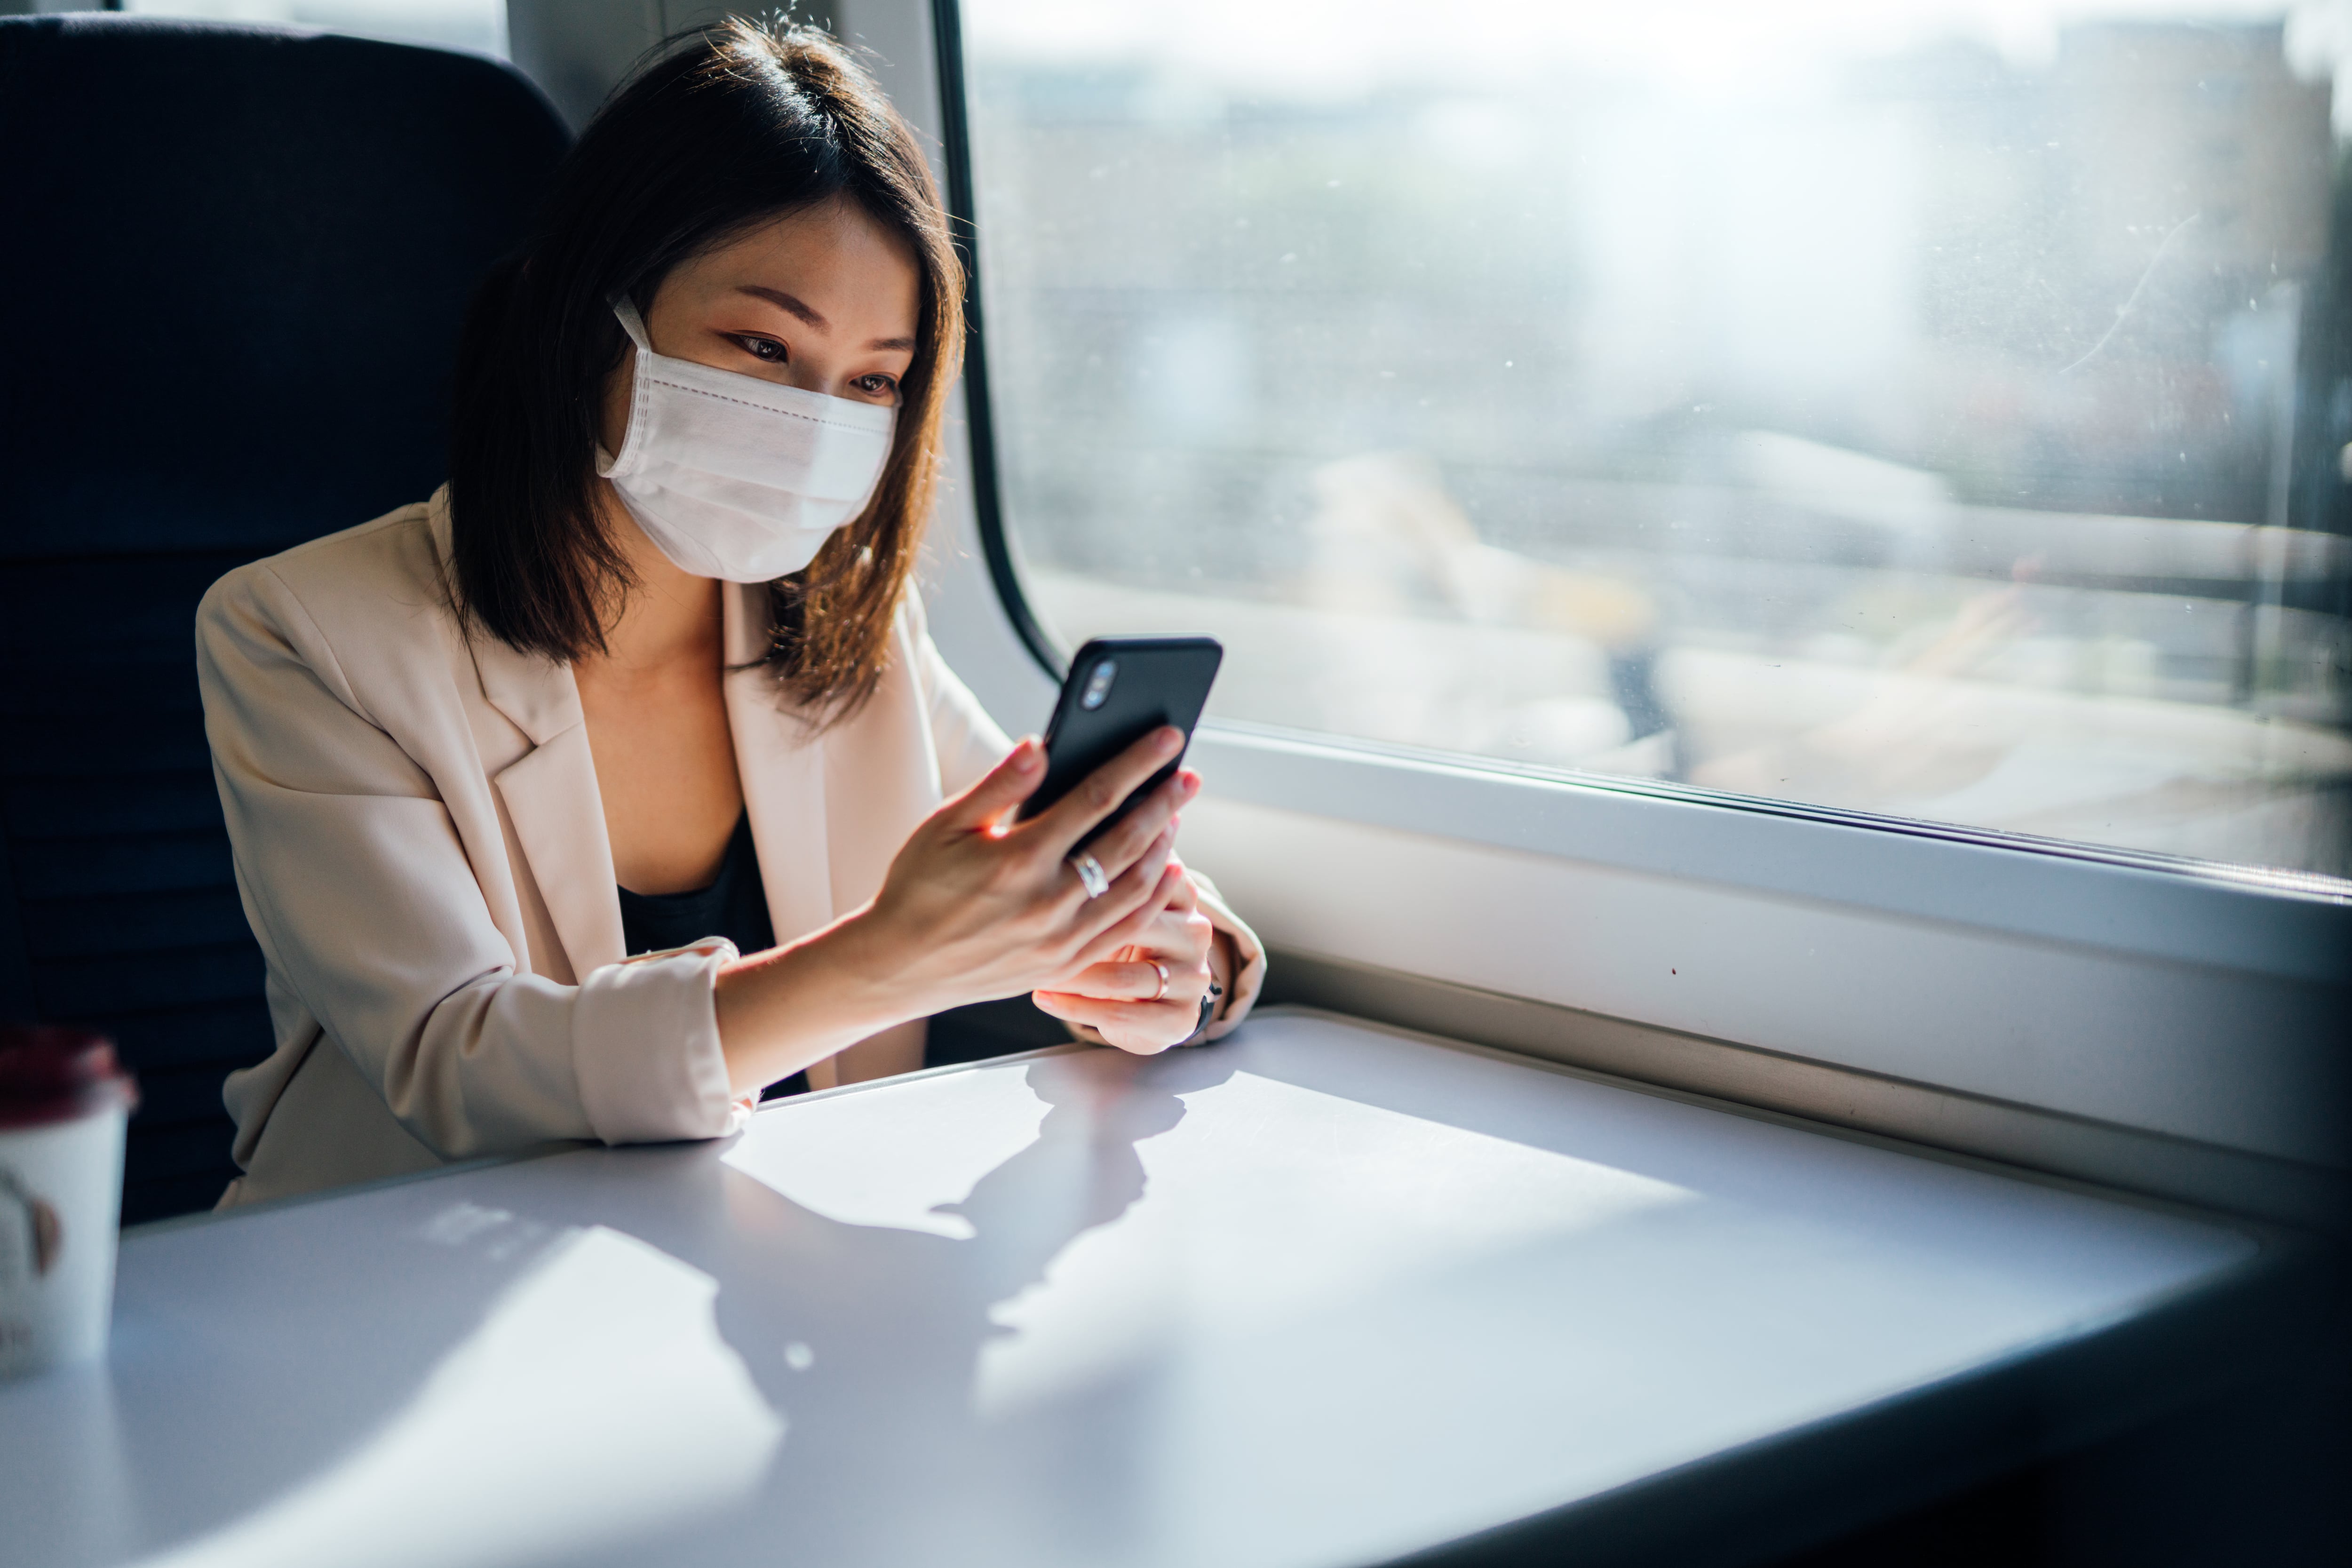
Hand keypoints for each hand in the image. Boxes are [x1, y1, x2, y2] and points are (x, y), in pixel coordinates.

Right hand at [840, 726, 1201, 1014]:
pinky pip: (1125, 930)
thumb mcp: (945, 825)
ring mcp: (1061, 939)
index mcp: (1018, 859)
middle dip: (1165, 802)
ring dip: (1163, 848)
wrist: (899, 965)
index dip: (1138, 764)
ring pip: (1134, 888)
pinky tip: (1166, 872)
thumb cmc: (918, 887)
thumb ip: (999, 785)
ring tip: (1176, 816)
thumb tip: (1042, 744)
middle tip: (1191, 775)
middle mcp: (1047, 902)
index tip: (1169, 739)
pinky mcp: (1064, 965)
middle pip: (1127, 841)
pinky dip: (1153, 899)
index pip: (1096, 798)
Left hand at [1031, 862, 1217, 1053]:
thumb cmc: (1113, 927)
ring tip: (1031, 966)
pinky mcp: (1176, 1020)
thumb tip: (1051, 798)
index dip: (1104, 867)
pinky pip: (1123, 1015)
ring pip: (1128, 977)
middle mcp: (1193, 930)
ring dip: (1077, 975)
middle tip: (1031, 918)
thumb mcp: (1112, 890)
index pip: (1152, 871)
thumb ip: (1099, 852)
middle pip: (1141, 922)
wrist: (1147, 999)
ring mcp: (1189, 976)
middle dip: (1082, 922)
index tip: (1053, 860)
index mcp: (1181, 890)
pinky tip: (1042, 995)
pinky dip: (1077, 1006)